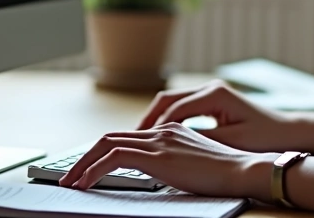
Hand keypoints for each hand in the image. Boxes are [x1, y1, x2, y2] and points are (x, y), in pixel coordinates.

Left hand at [58, 122, 273, 199]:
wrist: (243, 170)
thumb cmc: (227, 174)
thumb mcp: (195, 165)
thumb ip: (174, 163)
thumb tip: (159, 176)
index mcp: (170, 131)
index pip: (126, 137)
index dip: (102, 152)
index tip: (89, 169)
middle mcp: (161, 130)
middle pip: (110, 137)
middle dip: (84, 158)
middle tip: (70, 177)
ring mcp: (159, 140)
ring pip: (107, 144)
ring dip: (82, 164)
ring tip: (70, 183)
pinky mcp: (157, 156)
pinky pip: (114, 158)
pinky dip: (93, 170)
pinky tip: (86, 184)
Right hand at [136, 80, 292, 153]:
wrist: (287, 133)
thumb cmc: (264, 138)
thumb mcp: (231, 142)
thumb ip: (201, 141)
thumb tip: (171, 146)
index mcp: (214, 94)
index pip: (174, 109)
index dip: (155, 128)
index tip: (139, 143)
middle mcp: (210, 87)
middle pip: (167, 100)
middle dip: (148, 120)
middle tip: (130, 140)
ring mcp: (210, 92)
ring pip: (172, 103)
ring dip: (156, 120)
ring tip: (140, 139)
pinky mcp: (212, 101)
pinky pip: (182, 108)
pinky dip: (168, 121)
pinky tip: (160, 137)